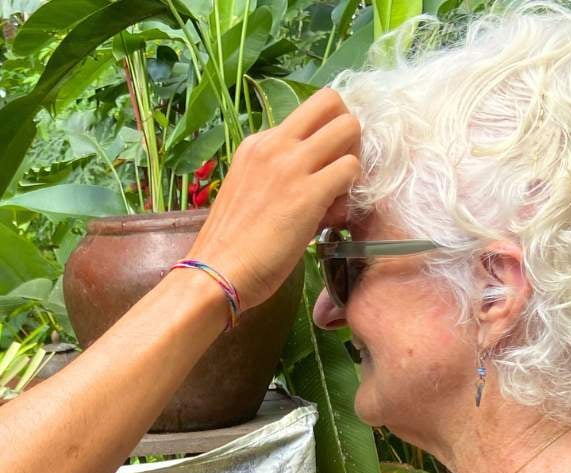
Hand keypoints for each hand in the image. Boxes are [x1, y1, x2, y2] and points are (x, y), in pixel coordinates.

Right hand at [186, 87, 360, 309]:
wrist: (216, 272)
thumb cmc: (230, 243)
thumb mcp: (248, 189)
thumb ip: (276, 174)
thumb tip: (314, 177)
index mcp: (257, 143)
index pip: (308, 114)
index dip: (325, 136)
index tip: (321, 166)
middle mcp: (273, 144)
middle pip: (331, 102)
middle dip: (347, 132)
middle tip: (340, 169)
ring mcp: (291, 165)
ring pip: (349, 128)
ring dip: (354, 160)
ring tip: (338, 195)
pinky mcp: (308, 192)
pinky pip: (351, 170)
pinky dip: (351, 193)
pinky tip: (332, 217)